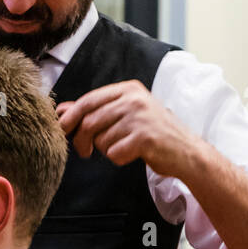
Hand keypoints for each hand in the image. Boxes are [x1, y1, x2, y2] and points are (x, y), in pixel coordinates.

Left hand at [56, 80, 200, 177]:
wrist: (187, 152)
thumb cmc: (152, 133)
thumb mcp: (125, 115)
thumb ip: (94, 110)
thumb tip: (61, 110)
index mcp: (129, 89)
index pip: (88, 100)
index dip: (70, 117)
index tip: (62, 129)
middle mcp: (134, 99)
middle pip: (90, 121)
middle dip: (82, 139)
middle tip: (84, 151)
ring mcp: (141, 117)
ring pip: (101, 139)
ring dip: (106, 149)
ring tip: (124, 147)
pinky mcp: (145, 138)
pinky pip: (114, 153)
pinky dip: (119, 158)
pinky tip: (133, 154)